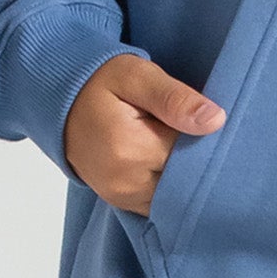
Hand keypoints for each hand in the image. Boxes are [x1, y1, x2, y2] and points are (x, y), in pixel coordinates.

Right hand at [64, 53, 226, 214]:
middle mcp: (125, 182)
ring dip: (183, 174)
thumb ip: (174, 98)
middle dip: (196, 158)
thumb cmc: (101, 82)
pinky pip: (158, 202)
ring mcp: (121, 197)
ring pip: (174, 194)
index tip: (210, 120)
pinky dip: (168, 185)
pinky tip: (167, 159)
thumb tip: (216, 121)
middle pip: (184, 179)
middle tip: (197, 129)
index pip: (192, 154)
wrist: (60, 103)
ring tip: (179, 142)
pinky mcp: (120, 202)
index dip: (207, 138)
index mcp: (130, 148)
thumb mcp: (137, 75)